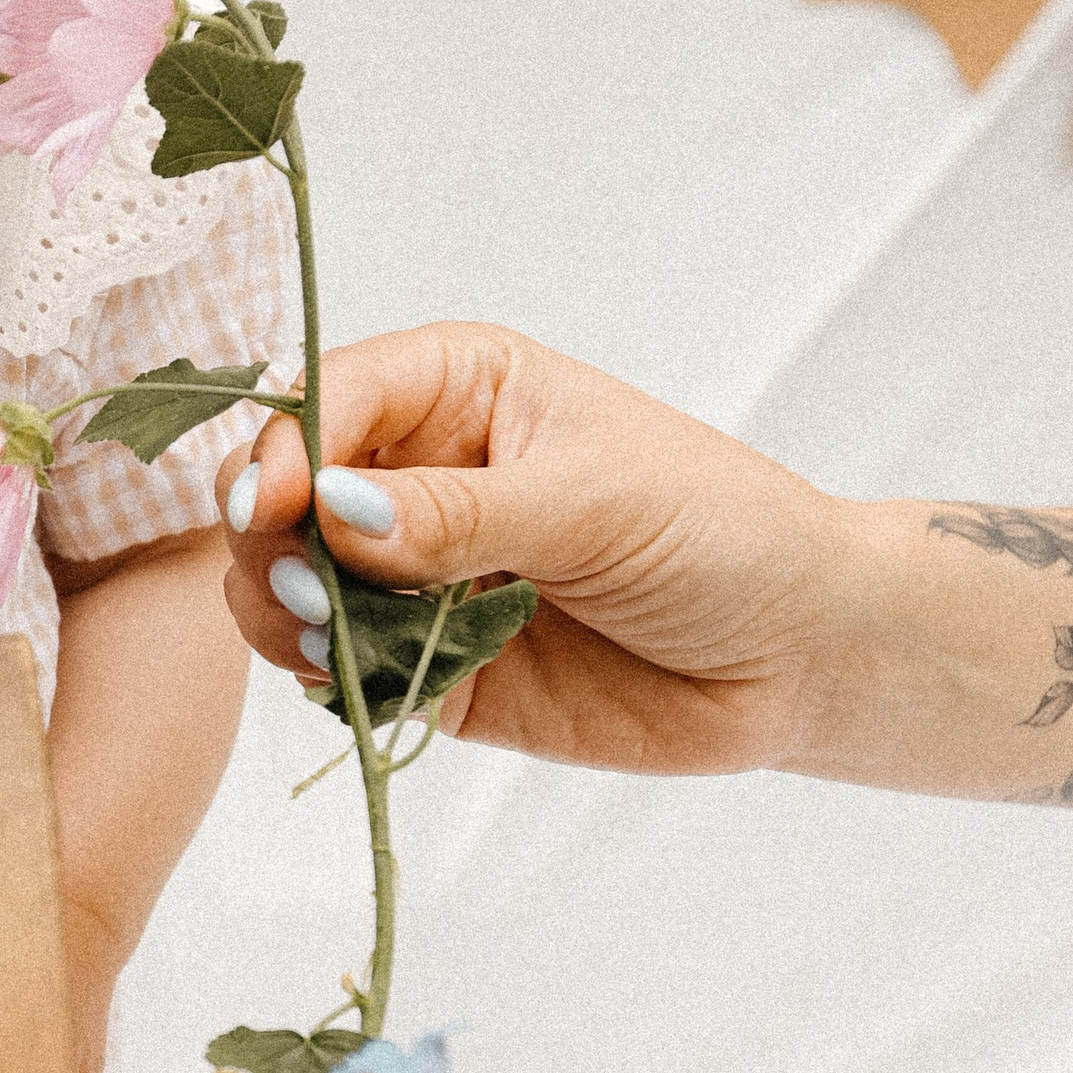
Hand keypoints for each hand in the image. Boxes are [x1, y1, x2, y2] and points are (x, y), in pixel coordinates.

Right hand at [216, 324, 854, 778]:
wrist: (801, 655)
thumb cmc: (721, 532)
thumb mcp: (593, 501)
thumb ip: (457, 514)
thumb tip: (330, 510)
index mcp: (456, 390)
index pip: (327, 399)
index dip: (284, 451)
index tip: (275, 511)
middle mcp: (419, 474)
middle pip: (282, 494)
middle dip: (272, 541)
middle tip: (310, 592)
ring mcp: (416, 576)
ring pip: (288, 586)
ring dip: (287, 616)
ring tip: (331, 642)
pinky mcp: (428, 668)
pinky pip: (341, 672)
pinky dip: (333, 680)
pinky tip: (360, 682)